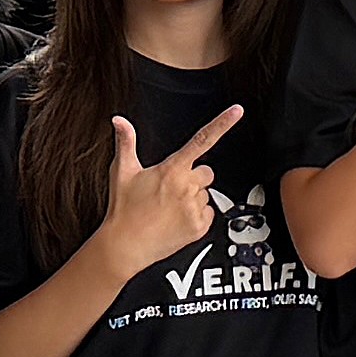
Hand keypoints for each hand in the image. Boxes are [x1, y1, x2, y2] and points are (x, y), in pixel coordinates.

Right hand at [94, 107, 244, 274]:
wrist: (125, 245)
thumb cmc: (123, 209)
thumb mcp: (122, 171)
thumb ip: (126, 142)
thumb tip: (119, 121)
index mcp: (172, 170)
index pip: (202, 140)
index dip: (222, 123)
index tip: (236, 111)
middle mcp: (187, 187)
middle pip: (206, 172)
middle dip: (193, 177)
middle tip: (171, 188)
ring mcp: (195, 208)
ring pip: (206, 194)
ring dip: (193, 197)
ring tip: (170, 207)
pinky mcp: (199, 227)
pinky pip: (208, 213)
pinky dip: (196, 215)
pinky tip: (176, 218)